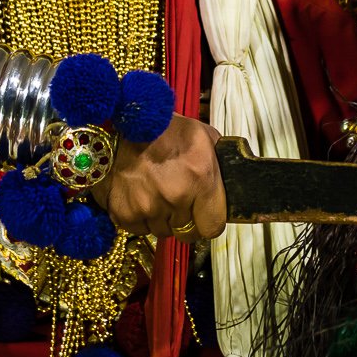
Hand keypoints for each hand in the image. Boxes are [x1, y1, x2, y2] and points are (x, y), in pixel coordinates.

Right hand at [91, 114, 226, 241]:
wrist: (129, 123)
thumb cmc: (171, 130)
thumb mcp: (206, 138)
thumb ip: (221, 169)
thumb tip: (231, 190)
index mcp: (201, 179)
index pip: (213, 227)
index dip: (209, 221)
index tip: (204, 215)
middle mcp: (176, 197)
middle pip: (187, 232)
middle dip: (185, 220)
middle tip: (179, 200)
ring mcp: (148, 207)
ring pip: (163, 231)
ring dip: (163, 218)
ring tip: (158, 193)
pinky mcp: (125, 213)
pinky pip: (140, 229)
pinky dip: (141, 217)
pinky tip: (141, 196)